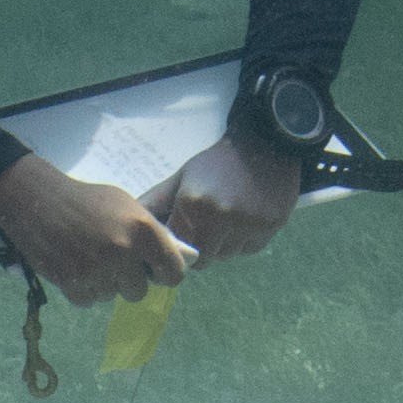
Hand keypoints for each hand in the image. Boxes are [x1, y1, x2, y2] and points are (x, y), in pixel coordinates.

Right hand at [0, 153, 192, 305]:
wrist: (37, 200)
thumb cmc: (87, 200)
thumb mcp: (127, 206)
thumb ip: (155, 234)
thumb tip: (186, 258)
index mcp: (143, 230)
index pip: (173, 273)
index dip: (164, 274)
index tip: (155, 272)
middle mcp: (123, 252)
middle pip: (138, 292)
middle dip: (127, 281)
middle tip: (111, 261)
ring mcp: (97, 270)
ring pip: (112, 296)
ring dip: (103, 284)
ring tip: (88, 258)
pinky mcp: (72, 283)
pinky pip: (89, 301)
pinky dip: (83, 289)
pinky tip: (75, 267)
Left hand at [148, 131, 309, 269]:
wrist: (266, 143)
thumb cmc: (216, 163)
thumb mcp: (182, 178)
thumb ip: (156, 204)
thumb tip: (132, 227)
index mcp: (193, 204)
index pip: (176, 249)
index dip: (176, 248)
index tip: (178, 242)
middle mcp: (220, 217)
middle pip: (202, 259)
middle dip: (199, 248)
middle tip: (204, 228)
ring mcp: (248, 224)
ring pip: (226, 255)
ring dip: (222, 245)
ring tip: (226, 218)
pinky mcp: (270, 228)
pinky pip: (248, 249)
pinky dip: (243, 240)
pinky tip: (244, 218)